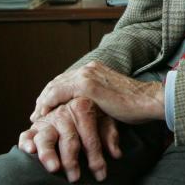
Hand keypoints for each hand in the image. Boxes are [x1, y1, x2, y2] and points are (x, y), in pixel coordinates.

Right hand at [19, 97, 120, 182]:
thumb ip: (110, 135)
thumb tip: (116, 154)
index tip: (100, 174)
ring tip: (53, 168)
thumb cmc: (93, 115)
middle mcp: (63, 113)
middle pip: (68, 139)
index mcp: (82, 107)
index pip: (90, 136)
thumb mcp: (106, 120)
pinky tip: (30, 152)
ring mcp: (47, 120)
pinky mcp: (34, 128)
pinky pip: (26, 135)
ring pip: (46, 138)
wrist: (74, 102)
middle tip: (75, 178)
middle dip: (72, 160)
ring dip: (49, 154)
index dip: (96, 157)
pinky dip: (26, 143)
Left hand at [32, 61, 164, 125]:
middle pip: (56, 82)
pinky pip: (58, 93)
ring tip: (37, 117)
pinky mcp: (88, 86)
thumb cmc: (135, 104)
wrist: (148, 101)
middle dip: (43, 98)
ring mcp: (88, 75)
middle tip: (36, 114)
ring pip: (54, 87)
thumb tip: (84, 109)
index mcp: (95, 69)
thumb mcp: (110, 97)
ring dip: (42, 102)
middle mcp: (89, 68)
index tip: (44, 109)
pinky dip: (48, 103)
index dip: (52, 94)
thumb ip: (96, 97)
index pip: (65, 80)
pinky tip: (44, 114)